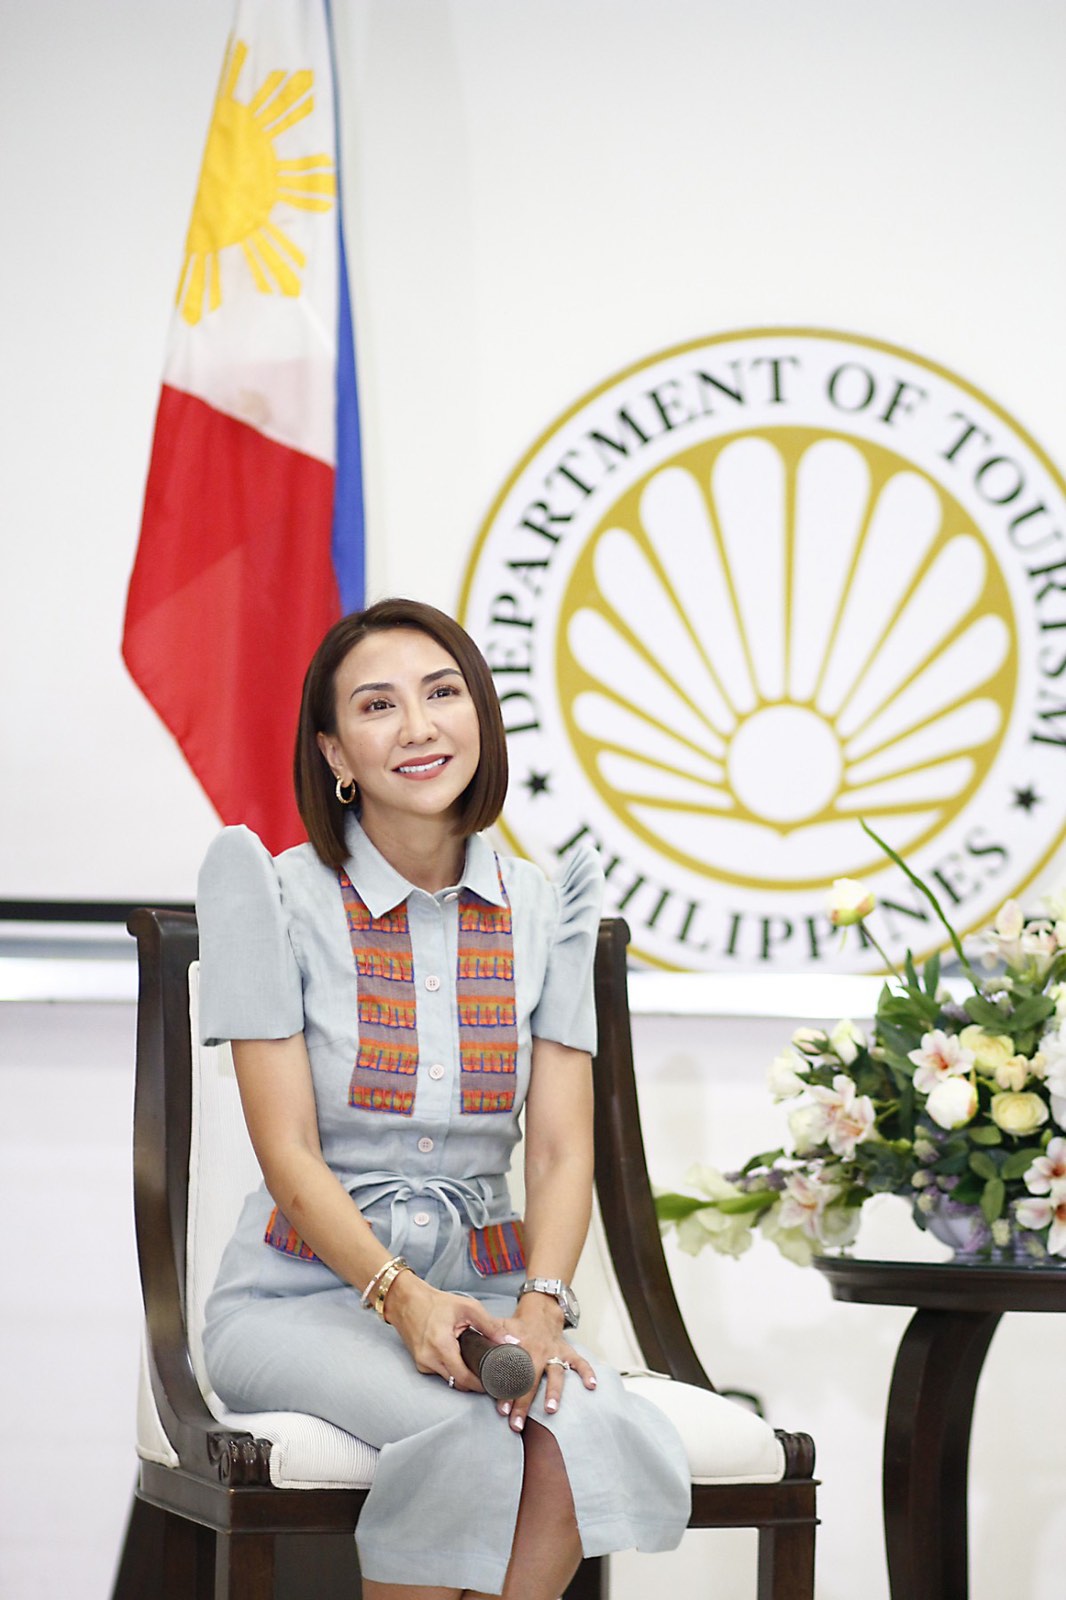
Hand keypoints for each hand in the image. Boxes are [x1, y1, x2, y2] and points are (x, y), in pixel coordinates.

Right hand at [383, 1273, 506, 1392]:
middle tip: (490, 1376)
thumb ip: (490, 1326)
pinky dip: (451, 1369)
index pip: (464, 1378)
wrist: (406, 1300)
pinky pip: (440, 1373)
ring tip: (477, 1366)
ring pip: (449, 1379)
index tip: (494, 1383)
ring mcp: (422, 1363)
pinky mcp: (419, 1363)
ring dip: (462, 1376)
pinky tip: (460, 1358)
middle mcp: (429, 1359)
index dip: (480, 1385)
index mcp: (441, 1346)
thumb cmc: (436, 1303)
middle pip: (457, 1383)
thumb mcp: (467, 1308)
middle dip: (474, 1382)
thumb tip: (510, 1341)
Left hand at [495, 1292, 596, 1431]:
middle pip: (530, 1381)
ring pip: (555, 1374)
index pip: (510, 1374)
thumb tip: (467, 1348)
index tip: (501, 1409)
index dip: (504, 1392)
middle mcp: (537, 1351)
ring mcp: (554, 1352)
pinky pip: (580, 1362)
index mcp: (519, 1347)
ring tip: (549, 1409)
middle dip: (523, 1403)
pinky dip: (587, 1372)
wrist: (541, 1309)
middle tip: (517, 1423)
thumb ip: (487, 1338)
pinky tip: (592, 1386)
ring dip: (553, 1392)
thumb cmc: (518, 1325)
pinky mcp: (567, 1351)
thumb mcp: (500, 1327)